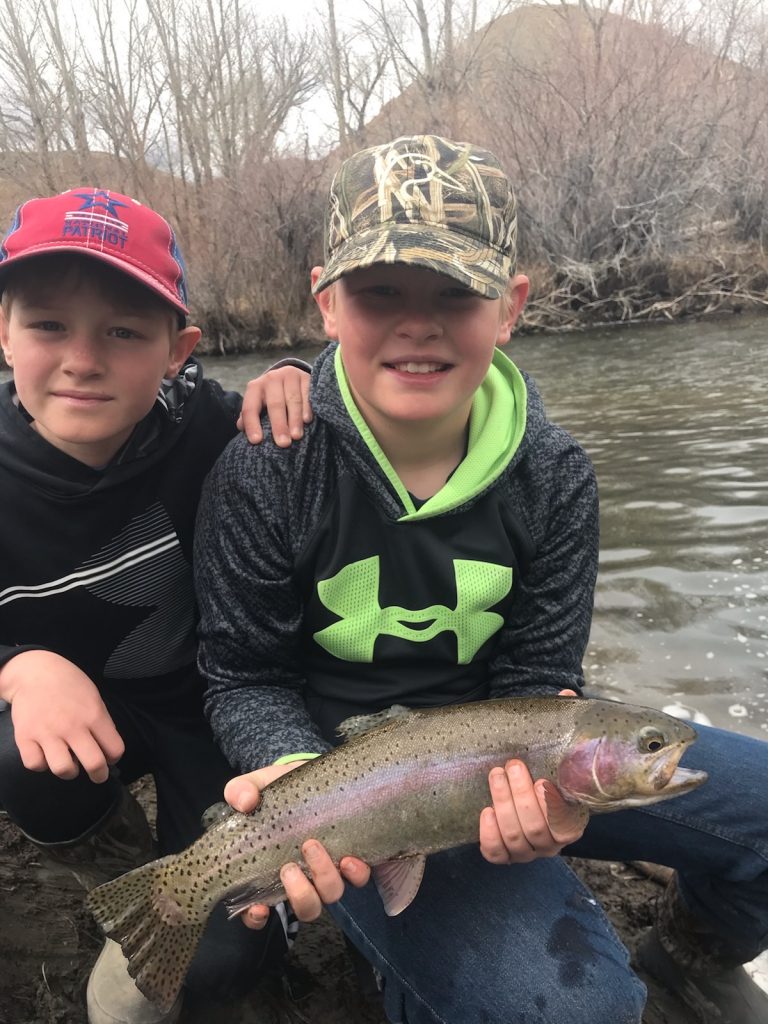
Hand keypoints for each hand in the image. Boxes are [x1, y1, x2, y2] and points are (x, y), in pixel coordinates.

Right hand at [1, 651, 123, 782]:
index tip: (109, 757)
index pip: (115, 749)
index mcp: (94, 715)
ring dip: (69, 771)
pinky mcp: (25, 737)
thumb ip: (101, 722)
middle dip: (99, 775)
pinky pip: (35, 765)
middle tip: (97, 775)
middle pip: (94, 764)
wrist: (34, 672)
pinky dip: (41, 764)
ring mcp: (47, 733)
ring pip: (63, 770)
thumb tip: (108, 748)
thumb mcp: (93, 697)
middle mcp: (72, 726)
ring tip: (69, 763)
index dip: (114, 757)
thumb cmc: (68, 683)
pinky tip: (45, 754)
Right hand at [224, 763, 369, 926]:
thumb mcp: (259, 784)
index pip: (259, 910)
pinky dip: (354, 873)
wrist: (318, 776)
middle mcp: (303, 877)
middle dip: (299, 895)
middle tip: (289, 868)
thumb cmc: (283, 789)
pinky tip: (349, 858)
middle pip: (305, 908)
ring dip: (323, 878)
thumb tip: (244, 802)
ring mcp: (328, 870)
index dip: (257, 918)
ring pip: (330, 895)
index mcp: (272, 869)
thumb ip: (241, 790)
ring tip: (312, 847)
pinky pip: (358, 879)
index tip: (260, 909)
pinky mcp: (352, 858)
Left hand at [237, 364, 311, 446]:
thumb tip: (241, 427)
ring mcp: (289, 376)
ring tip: (296, 436)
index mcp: (255, 388)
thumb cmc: (270, 397)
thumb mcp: (258, 403)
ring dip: (294, 419)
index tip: (256, 441)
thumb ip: (249, 416)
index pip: (250, 407)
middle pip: (274, 404)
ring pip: (292, 399)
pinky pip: (307, 394)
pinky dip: (307, 408)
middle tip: (283, 443)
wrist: (289, 376)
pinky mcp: (305, 377)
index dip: (252, 424)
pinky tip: (307, 420)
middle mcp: (271, 379)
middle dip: (278, 425)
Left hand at [479, 688, 586, 863]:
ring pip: (515, 840)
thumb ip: (563, 724)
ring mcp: (526, 850)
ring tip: (495, 775)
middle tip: (511, 766)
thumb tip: (565, 695)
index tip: (541, 781)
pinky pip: (495, 854)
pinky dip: (489, 835)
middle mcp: (551, 842)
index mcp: (571, 821)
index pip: (564, 825)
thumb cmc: (541, 764)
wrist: (522, 778)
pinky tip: (485, 811)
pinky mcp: (503, 852)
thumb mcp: (554, 746)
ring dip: (503, 806)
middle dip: (520, 798)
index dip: (551, 807)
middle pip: (536, 830)